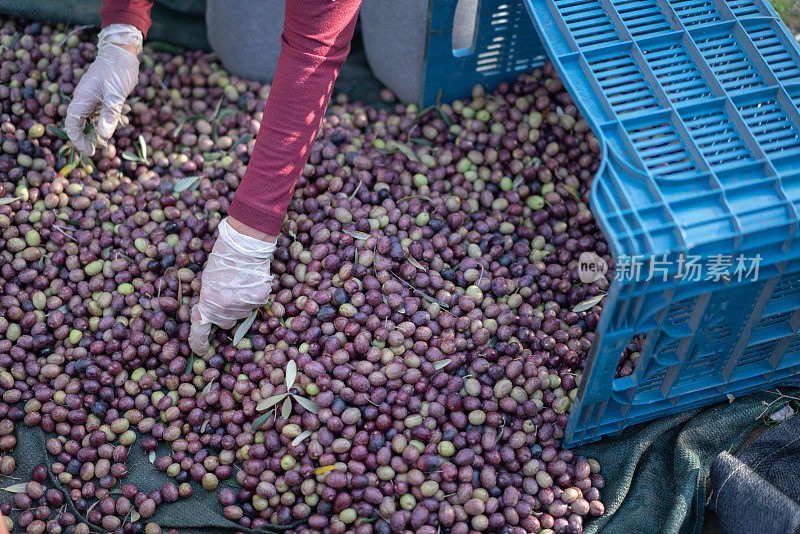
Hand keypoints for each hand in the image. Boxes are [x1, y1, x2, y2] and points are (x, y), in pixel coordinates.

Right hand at [65, 24, 141, 155]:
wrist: (123, 51)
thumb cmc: (118, 70)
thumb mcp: (116, 94)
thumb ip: (110, 115)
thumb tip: (104, 136)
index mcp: (82, 99)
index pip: (72, 124)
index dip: (78, 140)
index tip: (89, 152)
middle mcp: (84, 99)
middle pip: (82, 124)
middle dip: (93, 137)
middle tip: (104, 148)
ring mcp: (92, 97)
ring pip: (94, 118)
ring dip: (105, 127)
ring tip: (119, 130)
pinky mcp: (101, 95)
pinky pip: (103, 111)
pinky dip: (113, 117)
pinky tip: (126, 117)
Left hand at [188, 217, 276, 354]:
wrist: (244, 245)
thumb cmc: (222, 259)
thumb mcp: (207, 281)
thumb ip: (208, 300)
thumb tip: (209, 315)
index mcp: (207, 301)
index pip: (200, 330)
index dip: (198, 343)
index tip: (199, 350)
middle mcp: (225, 307)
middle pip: (225, 323)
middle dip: (224, 315)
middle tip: (227, 297)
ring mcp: (243, 304)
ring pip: (241, 315)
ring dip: (239, 306)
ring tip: (239, 286)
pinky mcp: (259, 299)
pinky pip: (254, 306)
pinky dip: (252, 298)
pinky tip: (250, 284)